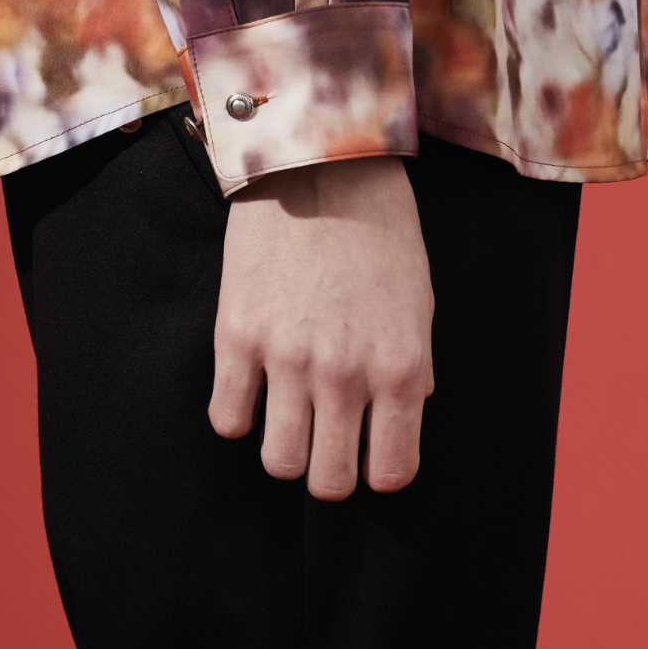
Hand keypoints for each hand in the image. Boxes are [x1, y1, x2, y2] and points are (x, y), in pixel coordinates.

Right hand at [208, 155, 433, 500]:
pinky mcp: (237, 337)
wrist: (320, 165)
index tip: (368, 453)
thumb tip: (401, 414)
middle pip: (327, 482)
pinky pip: (228, 419)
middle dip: (328, 470)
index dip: (378, 471)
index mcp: (399, 369)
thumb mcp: (419, 304)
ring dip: (284, 447)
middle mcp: (345, 375)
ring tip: (287, 414)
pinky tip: (251, 387)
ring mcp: (286, 360)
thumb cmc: (380, 231)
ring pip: (278, 462)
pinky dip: (239, 413)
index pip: (391, 472)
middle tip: (324, 440)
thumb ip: (411, 370)